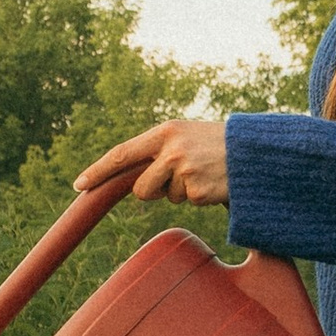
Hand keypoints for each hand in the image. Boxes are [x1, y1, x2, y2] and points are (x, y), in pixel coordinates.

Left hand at [74, 118, 231, 206]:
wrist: (256, 150)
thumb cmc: (216, 143)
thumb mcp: (185, 136)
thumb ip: (158, 151)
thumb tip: (131, 180)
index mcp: (164, 132)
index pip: (121, 154)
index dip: (98, 170)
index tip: (79, 184)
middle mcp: (171, 150)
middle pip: (141, 188)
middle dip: (155, 190)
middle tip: (182, 175)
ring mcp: (184, 171)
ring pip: (165, 197)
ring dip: (181, 192)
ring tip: (204, 173)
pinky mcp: (198, 191)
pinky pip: (188, 203)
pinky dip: (200, 197)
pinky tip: (214, 182)